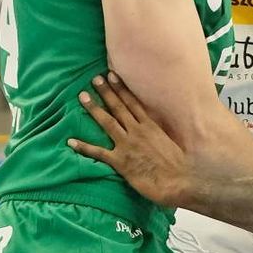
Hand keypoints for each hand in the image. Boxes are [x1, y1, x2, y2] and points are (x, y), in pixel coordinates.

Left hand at [68, 73, 192, 208]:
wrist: (181, 178)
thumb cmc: (179, 162)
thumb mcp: (169, 139)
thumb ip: (159, 130)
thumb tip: (155, 122)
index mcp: (150, 124)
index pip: (133, 102)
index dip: (121, 88)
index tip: (112, 74)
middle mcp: (137, 130)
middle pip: (118, 107)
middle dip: (106, 92)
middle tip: (95, 79)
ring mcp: (128, 144)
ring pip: (108, 122)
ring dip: (94, 109)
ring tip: (83, 96)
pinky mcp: (121, 162)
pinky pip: (99, 152)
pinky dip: (84, 147)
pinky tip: (71, 141)